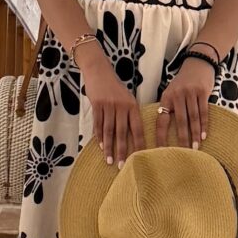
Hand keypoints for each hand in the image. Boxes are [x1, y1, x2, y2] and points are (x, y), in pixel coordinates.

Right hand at [77, 45, 143, 167]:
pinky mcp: (97, 105)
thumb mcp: (127, 99)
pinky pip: (98, 124)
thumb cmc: (115, 88)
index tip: (140, 158)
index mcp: (133, 106)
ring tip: (110, 160)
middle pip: (123, 132)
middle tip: (123, 166)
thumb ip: (130, 115)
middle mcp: (122, 106)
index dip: (139, 144)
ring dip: (109, 147)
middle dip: (123, 150)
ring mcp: (109, 106)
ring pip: (109, 131)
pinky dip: (99, 137)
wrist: (99, 71)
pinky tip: (100, 147)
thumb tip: (133, 137)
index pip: (138, 128)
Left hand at [158, 55, 213, 149]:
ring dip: (194, 134)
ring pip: (192, 118)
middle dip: (181, 138)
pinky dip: (203, 124)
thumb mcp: (171, 93)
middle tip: (183, 153)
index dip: (161, 136)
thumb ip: (169, 108)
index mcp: (166, 98)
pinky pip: (203, 111)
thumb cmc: (183, 83)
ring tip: (195, 147)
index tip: (161, 151)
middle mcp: (177, 95)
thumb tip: (164, 132)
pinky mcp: (202, 92)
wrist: (197, 64)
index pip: (161, 120)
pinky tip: (204, 135)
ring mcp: (190, 93)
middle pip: (179, 121)